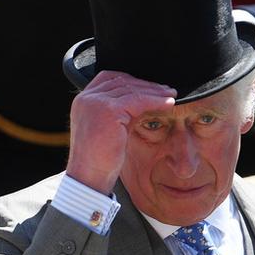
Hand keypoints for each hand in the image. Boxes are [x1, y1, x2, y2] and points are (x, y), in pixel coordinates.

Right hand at [65, 71, 174, 193]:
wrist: (89, 177)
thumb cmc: (100, 160)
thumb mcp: (110, 129)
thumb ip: (122, 112)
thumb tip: (145, 101)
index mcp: (83, 100)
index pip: (109, 78)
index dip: (132, 80)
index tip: (151, 87)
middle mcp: (86, 98)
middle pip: (122, 81)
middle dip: (146, 85)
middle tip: (167, 89)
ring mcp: (96, 102)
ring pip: (132, 89)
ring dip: (154, 91)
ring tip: (171, 95)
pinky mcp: (108, 110)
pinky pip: (138, 100)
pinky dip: (155, 100)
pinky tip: (169, 103)